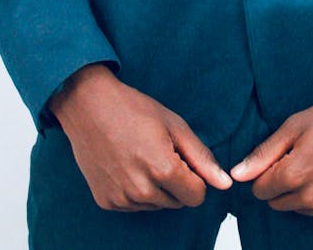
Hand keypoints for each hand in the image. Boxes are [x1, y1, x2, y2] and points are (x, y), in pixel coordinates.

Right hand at [49, 64, 231, 210]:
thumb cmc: (133, 109)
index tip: (184, 158)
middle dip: (177, 182)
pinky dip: (136, 190)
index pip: (197, 196)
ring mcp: (122, 199)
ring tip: (142, 155)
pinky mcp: (106, 202)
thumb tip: (224, 183)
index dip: (196, 177)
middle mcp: (142, 191)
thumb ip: (202, 158)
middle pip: (177, 202)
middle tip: (160, 151)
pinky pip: (134, 206)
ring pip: (156, 205)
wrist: (88, 106)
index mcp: (163, 170)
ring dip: (157, 187)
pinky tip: (127, 164)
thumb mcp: (174, 125)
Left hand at [230, 96, 312, 222]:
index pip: (260, 191)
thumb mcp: (295, 126)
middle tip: (302, 158)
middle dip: (283, 184)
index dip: (266, 173)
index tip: (281, 158)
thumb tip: (237, 175)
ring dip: (304, 192)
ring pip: (301, 209)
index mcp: (294, 175)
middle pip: (278, 203)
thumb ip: (263, 153)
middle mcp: (311, 198)